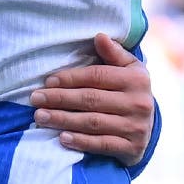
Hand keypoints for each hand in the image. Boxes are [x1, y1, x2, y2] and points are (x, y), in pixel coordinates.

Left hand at [32, 31, 156, 164]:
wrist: (147, 128)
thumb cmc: (130, 92)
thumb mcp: (128, 69)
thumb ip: (113, 54)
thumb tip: (100, 36)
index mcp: (137, 79)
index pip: (97, 76)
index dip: (70, 78)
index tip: (48, 82)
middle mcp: (139, 102)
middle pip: (91, 99)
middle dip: (60, 99)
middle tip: (36, 99)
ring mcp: (136, 127)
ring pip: (93, 122)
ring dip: (63, 120)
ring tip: (40, 117)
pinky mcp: (132, 148)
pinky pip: (101, 144)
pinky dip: (81, 141)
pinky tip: (62, 138)